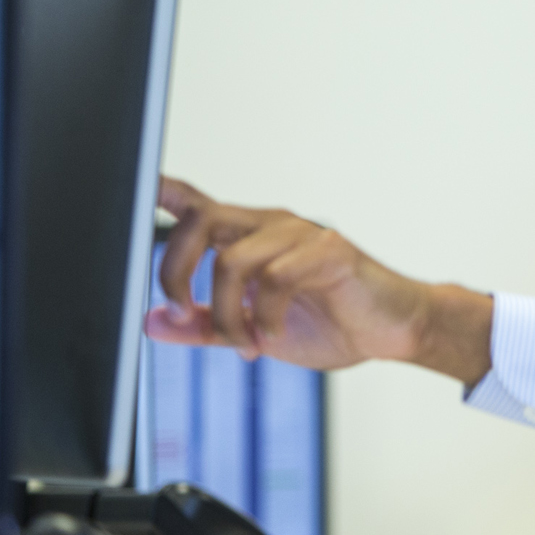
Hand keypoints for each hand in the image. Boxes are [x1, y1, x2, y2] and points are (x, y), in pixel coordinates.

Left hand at [144, 177, 492, 383]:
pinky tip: (274, 336)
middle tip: (184, 313)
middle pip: (200, 220)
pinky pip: (275, 279)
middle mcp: (273, 226)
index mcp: (253, 238)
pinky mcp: (328, 252)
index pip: (200, 204)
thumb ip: (207, 326)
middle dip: (176, 271)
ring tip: (246, 346)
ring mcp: (301, 234)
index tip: (139, 188)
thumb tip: (154, 324)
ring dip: (228, 313)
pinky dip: (264, 317)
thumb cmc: (335, 323)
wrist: (394, 331)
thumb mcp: (255, 333)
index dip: (165, 192)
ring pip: (232, 258)